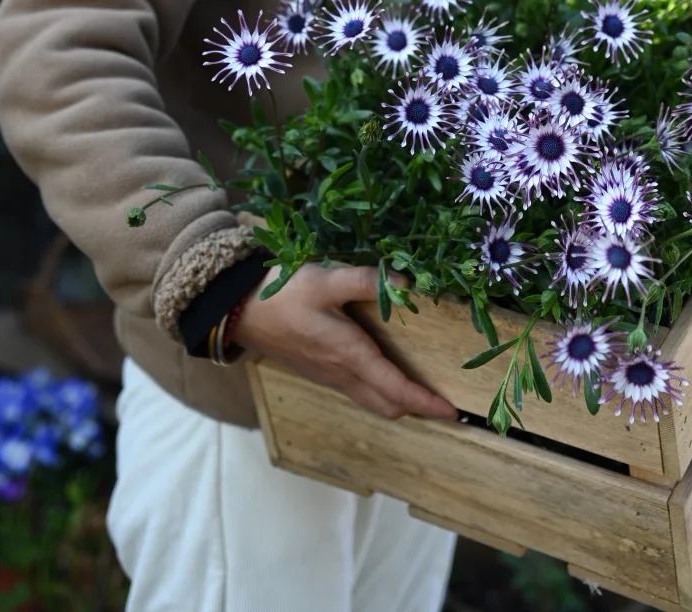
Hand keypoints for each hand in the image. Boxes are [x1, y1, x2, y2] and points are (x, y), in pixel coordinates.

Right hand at [231, 262, 457, 421]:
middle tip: (443, 403)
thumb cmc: (284, 294)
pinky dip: (380, 394)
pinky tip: (385, 377)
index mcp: (349, 354)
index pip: (395, 388)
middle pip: (387, 404)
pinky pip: (358, 393)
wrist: (239, 311)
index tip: (452, 411)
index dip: (425, 402)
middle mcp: (341, 373)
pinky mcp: (319, 371)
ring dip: (398, 402)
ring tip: (422, 394)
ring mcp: (328, 376)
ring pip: (371, 401)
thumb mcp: (326, 279)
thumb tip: (406, 282)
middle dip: (417, 408)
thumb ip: (366, 281)